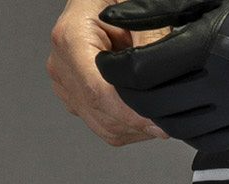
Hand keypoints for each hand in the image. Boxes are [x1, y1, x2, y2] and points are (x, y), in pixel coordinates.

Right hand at [47, 3, 170, 146]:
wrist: (106, 1)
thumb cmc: (117, 1)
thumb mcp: (137, 8)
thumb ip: (150, 42)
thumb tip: (162, 80)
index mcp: (70, 38)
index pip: (99, 92)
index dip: (132, 114)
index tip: (159, 124)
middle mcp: (62, 64)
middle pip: (101, 114)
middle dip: (138, 121)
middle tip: (167, 118)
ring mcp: (65, 83)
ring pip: (104, 126)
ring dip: (134, 125)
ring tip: (154, 106)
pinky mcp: (74, 97)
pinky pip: (103, 125)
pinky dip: (127, 125)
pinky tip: (141, 108)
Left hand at [96, 1, 228, 152]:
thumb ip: (160, 6)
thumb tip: (115, 14)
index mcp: (212, 46)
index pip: (142, 72)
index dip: (115, 69)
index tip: (107, 61)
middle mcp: (225, 86)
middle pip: (153, 104)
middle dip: (127, 95)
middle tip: (118, 81)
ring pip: (175, 126)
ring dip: (152, 113)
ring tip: (145, 95)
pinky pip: (204, 138)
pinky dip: (181, 126)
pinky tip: (177, 110)